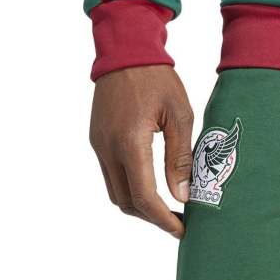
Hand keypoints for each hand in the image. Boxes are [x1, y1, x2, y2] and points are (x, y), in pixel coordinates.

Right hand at [89, 65, 194, 237]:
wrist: (126, 50)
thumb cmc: (158, 78)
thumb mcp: (179, 114)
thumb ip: (180, 157)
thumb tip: (182, 194)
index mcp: (130, 142)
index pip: (143, 196)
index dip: (162, 219)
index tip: (182, 229)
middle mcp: (108, 148)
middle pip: (125, 202)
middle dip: (151, 217)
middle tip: (178, 220)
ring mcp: (98, 145)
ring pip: (115, 192)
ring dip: (139, 204)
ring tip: (167, 205)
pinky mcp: (97, 140)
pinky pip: (110, 174)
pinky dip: (129, 186)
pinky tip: (150, 183)